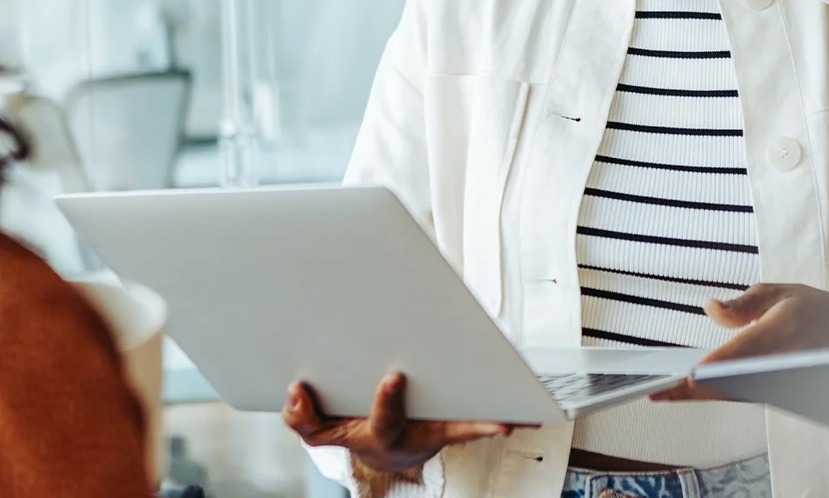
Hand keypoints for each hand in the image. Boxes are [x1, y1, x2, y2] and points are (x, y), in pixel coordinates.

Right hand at [283, 372, 519, 474]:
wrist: (384, 453)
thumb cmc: (357, 430)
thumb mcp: (322, 430)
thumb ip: (304, 416)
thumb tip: (298, 389)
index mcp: (382, 436)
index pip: (384, 421)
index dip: (387, 402)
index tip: (394, 375)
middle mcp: (416, 437)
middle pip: (445, 430)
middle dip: (468, 424)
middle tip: (496, 417)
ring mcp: (439, 434)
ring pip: (473, 430)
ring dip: (499, 424)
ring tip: (528, 415)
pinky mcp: (454, 427)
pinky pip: (481, 424)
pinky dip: (502, 421)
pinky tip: (531, 416)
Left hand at [652, 283, 828, 402]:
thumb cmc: (822, 311)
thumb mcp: (783, 292)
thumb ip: (743, 303)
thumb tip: (709, 309)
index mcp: (778, 334)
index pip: (732, 360)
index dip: (701, 374)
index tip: (673, 380)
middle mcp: (782, 366)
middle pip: (729, 387)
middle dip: (693, 392)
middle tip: (658, 392)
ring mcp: (787, 386)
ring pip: (739, 396)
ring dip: (707, 395)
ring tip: (670, 392)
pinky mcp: (790, 396)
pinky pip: (753, 397)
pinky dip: (727, 395)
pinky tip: (702, 390)